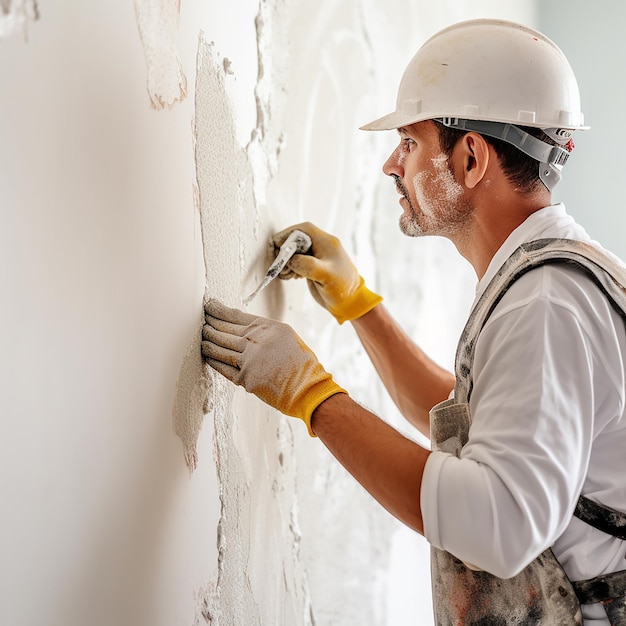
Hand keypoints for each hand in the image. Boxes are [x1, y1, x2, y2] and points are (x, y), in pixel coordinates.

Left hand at [202, 299, 345, 435]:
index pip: (236, 316)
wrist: (308, 388)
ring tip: (201, 337)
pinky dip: (213, 361)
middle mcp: (257, 341)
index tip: (209, 306)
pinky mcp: (245, 378)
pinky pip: (222, 367)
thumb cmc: (300, 363)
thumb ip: (264, 331)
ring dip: (208, 342)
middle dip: (210, 325)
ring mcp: (249, 360)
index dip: (219, 311)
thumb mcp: (286, 337)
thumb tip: (242, 328)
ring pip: (220, 348)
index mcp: (267, 328)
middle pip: (225, 330)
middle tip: (200, 320)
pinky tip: (206, 355)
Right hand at [272, 222, 381, 323]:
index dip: (287, 234)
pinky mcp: (312, 266)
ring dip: (286, 261)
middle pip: (296, 240)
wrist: (349, 301)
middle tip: (280, 265)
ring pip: (294, 251)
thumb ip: (308, 265)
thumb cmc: (342, 287)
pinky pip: (296, 261)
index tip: (276, 245)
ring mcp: (316, 256)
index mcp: (326, 242)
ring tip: (286, 274)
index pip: (303, 230)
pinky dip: (290, 267)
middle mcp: (320, 246)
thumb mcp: (326, 275)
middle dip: (285, 251)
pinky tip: (291, 277)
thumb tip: (290, 260)